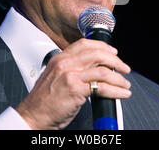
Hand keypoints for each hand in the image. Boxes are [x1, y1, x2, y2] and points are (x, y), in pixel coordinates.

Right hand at [15, 38, 130, 129]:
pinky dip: (116, 90)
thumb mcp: (55, 76)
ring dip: (119, 78)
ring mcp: (71, 76)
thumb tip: (93, 68)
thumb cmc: (43, 100)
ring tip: (125, 84)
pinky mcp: (76, 90)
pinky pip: (102, 87)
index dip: (102, 46)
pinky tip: (122, 93)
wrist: (33, 115)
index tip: (113, 51)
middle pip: (97, 54)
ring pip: (103, 71)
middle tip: (124, 68)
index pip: (85, 44)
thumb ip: (70, 68)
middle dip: (115, 60)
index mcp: (60, 58)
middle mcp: (65, 64)